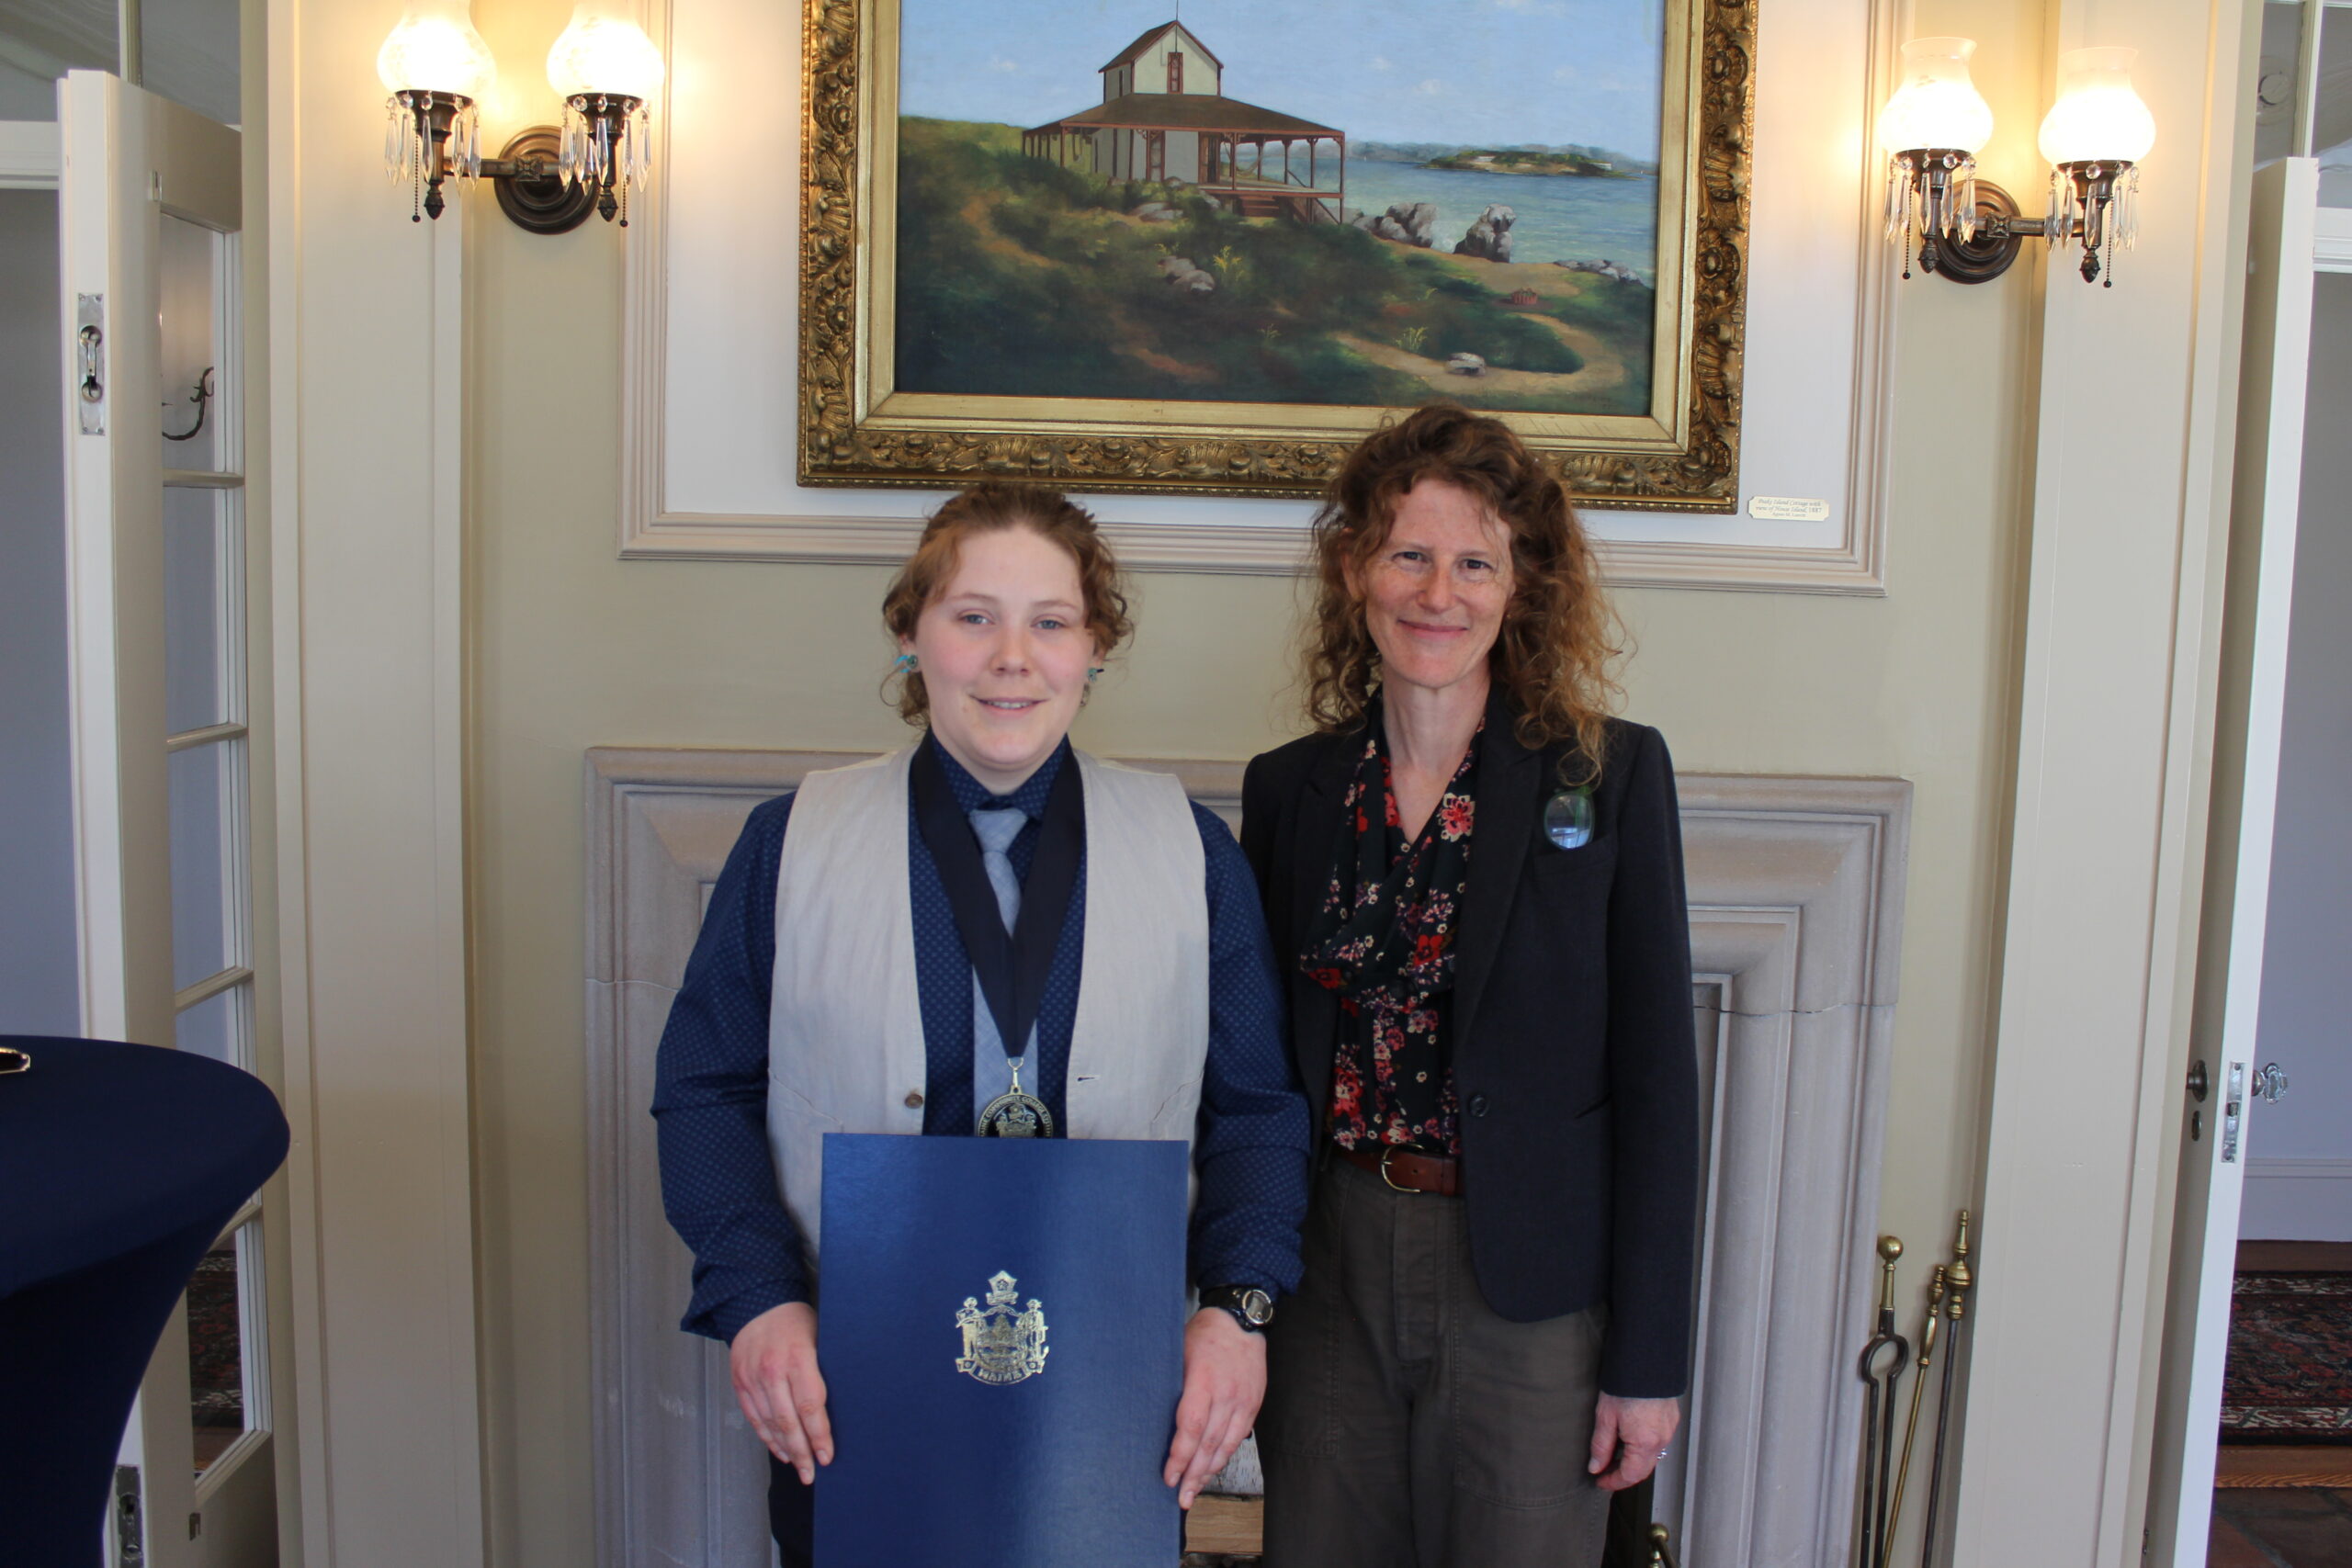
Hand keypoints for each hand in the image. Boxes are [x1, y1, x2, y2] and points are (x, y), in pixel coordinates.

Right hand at [731, 1301, 833, 1483]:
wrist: (758, 1303)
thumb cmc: (796, 1321)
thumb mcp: (820, 1338)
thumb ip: (823, 1372)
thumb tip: (839, 1409)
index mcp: (798, 1358)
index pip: (810, 1407)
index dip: (819, 1436)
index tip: (827, 1456)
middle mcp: (772, 1371)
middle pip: (788, 1423)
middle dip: (802, 1453)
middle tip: (811, 1473)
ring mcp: (752, 1378)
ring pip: (770, 1424)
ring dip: (785, 1450)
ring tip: (799, 1467)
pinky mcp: (740, 1383)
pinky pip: (754, 1417)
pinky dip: (767, 1437)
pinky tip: (780, 1450)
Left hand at [1163, 1307, 1266, 1509]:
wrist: (1241, 1320)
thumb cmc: (1205, 1334)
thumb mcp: (1179, 1352)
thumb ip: (1172, 1385)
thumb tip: (1152, 1416)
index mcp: (1203, 1380)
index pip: (1191, 1427)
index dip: (1179, 1456)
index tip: (1168, 1474)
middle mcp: (1226, 1394)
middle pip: (1208, 1444)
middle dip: (1193, 1474)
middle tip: (1180, 1497)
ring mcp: (1243, 1401)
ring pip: (1225, 1445)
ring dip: (1208, 1472)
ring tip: (1194, 1490)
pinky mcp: (1253, 1404)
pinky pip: (1238, 1437)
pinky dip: (1224, 1456)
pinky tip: (1213, 1468)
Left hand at [1588, 1393, 1679, 1491]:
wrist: (1644, 1360)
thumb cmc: (1624, 1384)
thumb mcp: (1605, 1416)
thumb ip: (1601, 1445)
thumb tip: (1596, 1467)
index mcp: (1644, 1442)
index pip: (1630, 1476)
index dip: (1613, 1482)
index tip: (1600, 1482)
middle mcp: (1661, 1440)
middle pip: (1643, 1470)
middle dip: (1624, 1475)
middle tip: (1605, 1473)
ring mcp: (1668, 1430)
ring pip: (1652, 1457)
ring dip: (1634, 1462)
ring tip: (1614, 1456)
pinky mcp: (1671, 1420)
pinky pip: (1658, 1442)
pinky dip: (1643, 1448)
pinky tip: (1629, 1440)